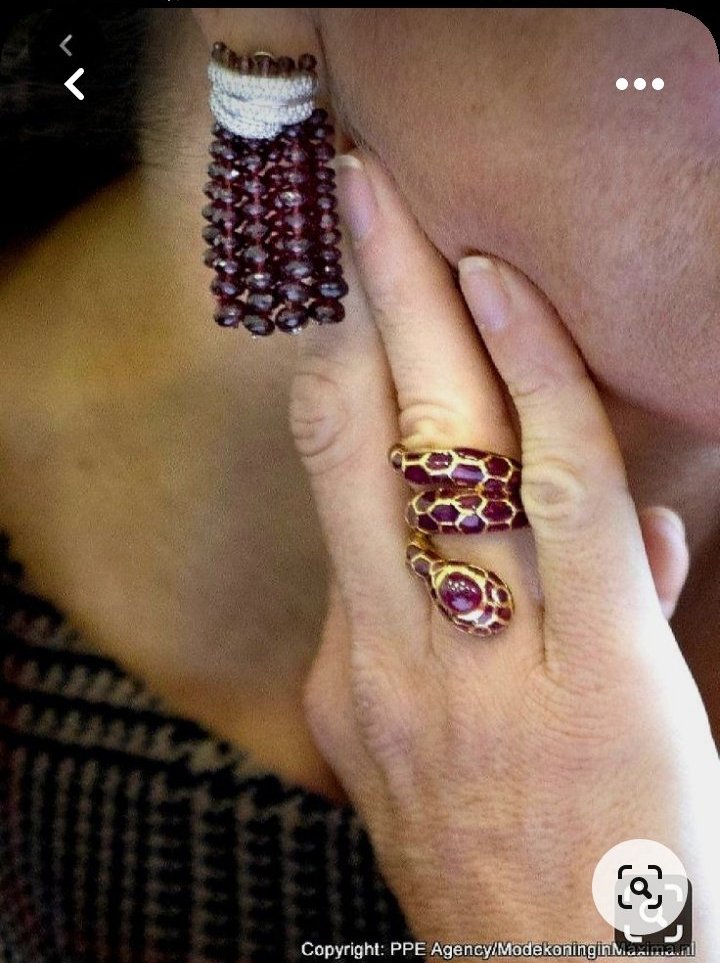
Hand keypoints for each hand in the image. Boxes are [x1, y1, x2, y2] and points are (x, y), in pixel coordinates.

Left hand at [289, 149, 719, 945]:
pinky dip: (355, 470)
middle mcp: (480, 668)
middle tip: (370, 203)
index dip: (527, 354)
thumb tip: (643, 513)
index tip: (488, 262)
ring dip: (351, 360)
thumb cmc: (638, 848)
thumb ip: (644, 599)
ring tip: (353, 275)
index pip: (562, 476)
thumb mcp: (673, 717)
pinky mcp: (332, 702)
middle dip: (394, 304)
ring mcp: (384, 684)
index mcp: (603, 674)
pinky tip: (364, 414)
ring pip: (345, 480)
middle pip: (425, 447)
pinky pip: (338, 550)